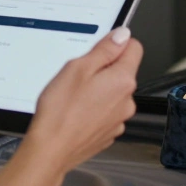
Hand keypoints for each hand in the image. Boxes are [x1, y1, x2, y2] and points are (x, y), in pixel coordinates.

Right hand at [0, 29, 141, 185]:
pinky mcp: (108, 132)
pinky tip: (75, 112)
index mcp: (123, 80)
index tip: (99, 48)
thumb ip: (104, 50)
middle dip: (103, 69)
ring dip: (98, 90)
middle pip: (122, 72)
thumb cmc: (60, 111)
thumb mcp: (78, 68)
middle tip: (78, 76)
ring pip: (113, 93)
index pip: (134, 48)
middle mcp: (127, 101)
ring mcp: (119, 119)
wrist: (51, 150)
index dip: (116, 43)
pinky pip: (106, 112)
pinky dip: (93, 109)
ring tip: (73, 97)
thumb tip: (122, 35)